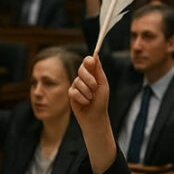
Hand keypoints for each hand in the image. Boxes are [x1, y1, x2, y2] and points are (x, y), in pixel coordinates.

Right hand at [70, 55, 116, 173]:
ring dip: (87, 92)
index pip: (88, 62)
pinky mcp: (71, 94)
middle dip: (89, 79)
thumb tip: (95, 56)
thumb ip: (98, 71)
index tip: (91, 62)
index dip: (88, 61)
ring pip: (78, 82)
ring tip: (91, 99)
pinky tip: (85, 103)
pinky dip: (82, 98)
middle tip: (95, 87)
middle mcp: (83, 78)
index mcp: (93, 74)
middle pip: (81, 69)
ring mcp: (76, 85)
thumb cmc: (101, 101)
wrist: (96, 117)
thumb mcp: (103, 85)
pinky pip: (74, 92)